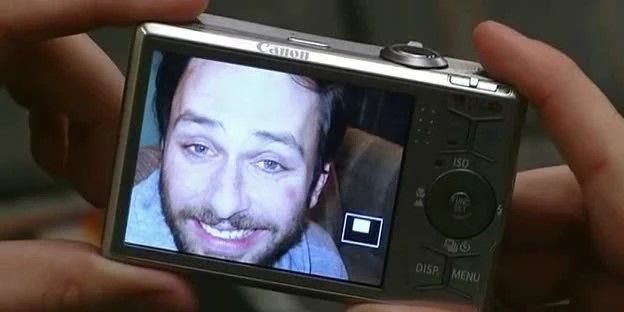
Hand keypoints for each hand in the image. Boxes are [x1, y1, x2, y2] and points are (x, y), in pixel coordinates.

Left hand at [0, 0, 206, 310]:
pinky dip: (56, 111)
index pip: (46, 9)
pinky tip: (62, 156)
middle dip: (113, 117)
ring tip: (101, 182)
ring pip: (42, 60)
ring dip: (86, 119)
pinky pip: (20, 64)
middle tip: (137, 181)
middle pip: (58, 56)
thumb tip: (156, 289)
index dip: (127, 4)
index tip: (191, 7)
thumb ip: (51, 280)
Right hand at [349, 21, 623, 310]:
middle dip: (474, 215)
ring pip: (539, 243)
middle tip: (418, 244)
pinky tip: (460, 307)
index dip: (543, 77)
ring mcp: (620, 280)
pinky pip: (547, 278)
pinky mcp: (604, 302)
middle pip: (550, 198)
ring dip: (477, 265)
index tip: (489, 42)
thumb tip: (377, 309)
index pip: (602, 139)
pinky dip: (500, 290)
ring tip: (429, 294)